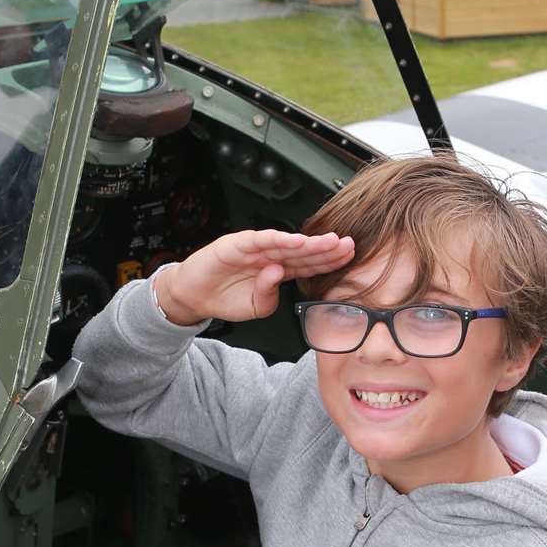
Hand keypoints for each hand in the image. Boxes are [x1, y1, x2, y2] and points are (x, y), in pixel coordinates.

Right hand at [156, 229, 354, 325]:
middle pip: (304, 251)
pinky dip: (278, 239)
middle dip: (327, 249)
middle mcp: (271, 255)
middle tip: (349, 245)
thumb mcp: (257, 307)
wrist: (195, 296)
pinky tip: (295, 240)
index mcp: (280, 270)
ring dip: (309, 242)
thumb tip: (277, 274)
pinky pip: (261, 240)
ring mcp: (256, 247)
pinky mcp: (238, 243)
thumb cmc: (227, 298)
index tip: (351, 258)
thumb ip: (270, 295)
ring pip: (287, 243)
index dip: (329, 261)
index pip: (310, 264)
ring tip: (330, 242)